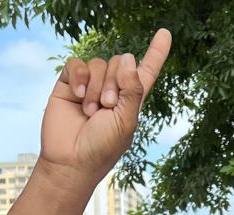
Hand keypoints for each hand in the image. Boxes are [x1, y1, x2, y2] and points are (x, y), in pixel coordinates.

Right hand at [39, 30, 170, 180]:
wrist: (70, 161)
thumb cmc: (102, 147)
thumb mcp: (126, 121)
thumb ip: (132, 89)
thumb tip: (127, 59)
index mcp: (131, 98)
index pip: (147, 70)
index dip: (156, 52)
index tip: (164, 33)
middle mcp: (112, 88)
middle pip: (120, 62)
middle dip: (115, 82)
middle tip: (106, 107)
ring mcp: (89, 86)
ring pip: (98, 63)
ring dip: (95, 87)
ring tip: (90, 111)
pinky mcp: (69, 85)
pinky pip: (76, 64)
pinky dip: (79, 77)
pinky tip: (78, 96)